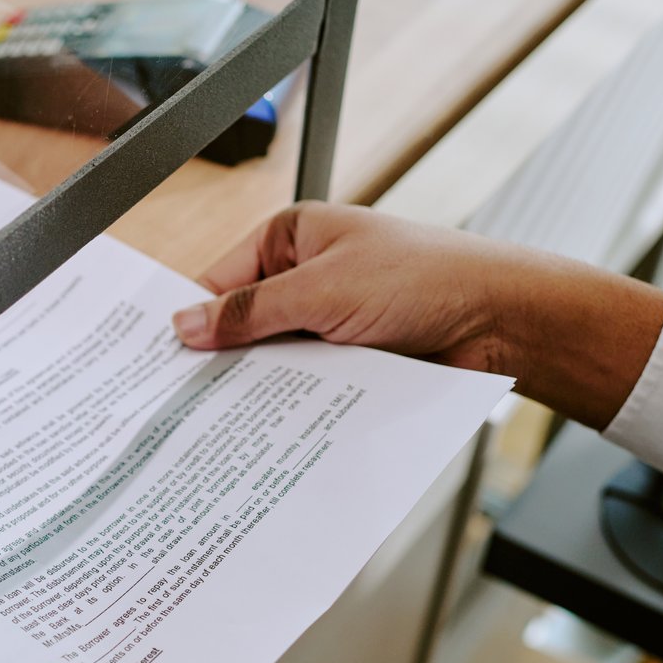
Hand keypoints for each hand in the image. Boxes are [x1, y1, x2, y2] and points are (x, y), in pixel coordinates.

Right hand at [171, 202, 662, 429]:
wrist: (502, 320)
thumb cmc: (427, 278)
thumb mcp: (325, 289)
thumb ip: (251, 311)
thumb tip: (187, 325)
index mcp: (292, 238)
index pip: (219, 280)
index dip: (191, 320)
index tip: (161, 362)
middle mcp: (305, 276)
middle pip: (241, 324)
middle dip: (222, 358)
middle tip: (183, 400)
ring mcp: (327, 320)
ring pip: (271, 359)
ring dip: (260, 385)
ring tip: (223, 419)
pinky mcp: (348, 359)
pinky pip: (304, 383)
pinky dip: (291, 401)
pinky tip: (271, 424)